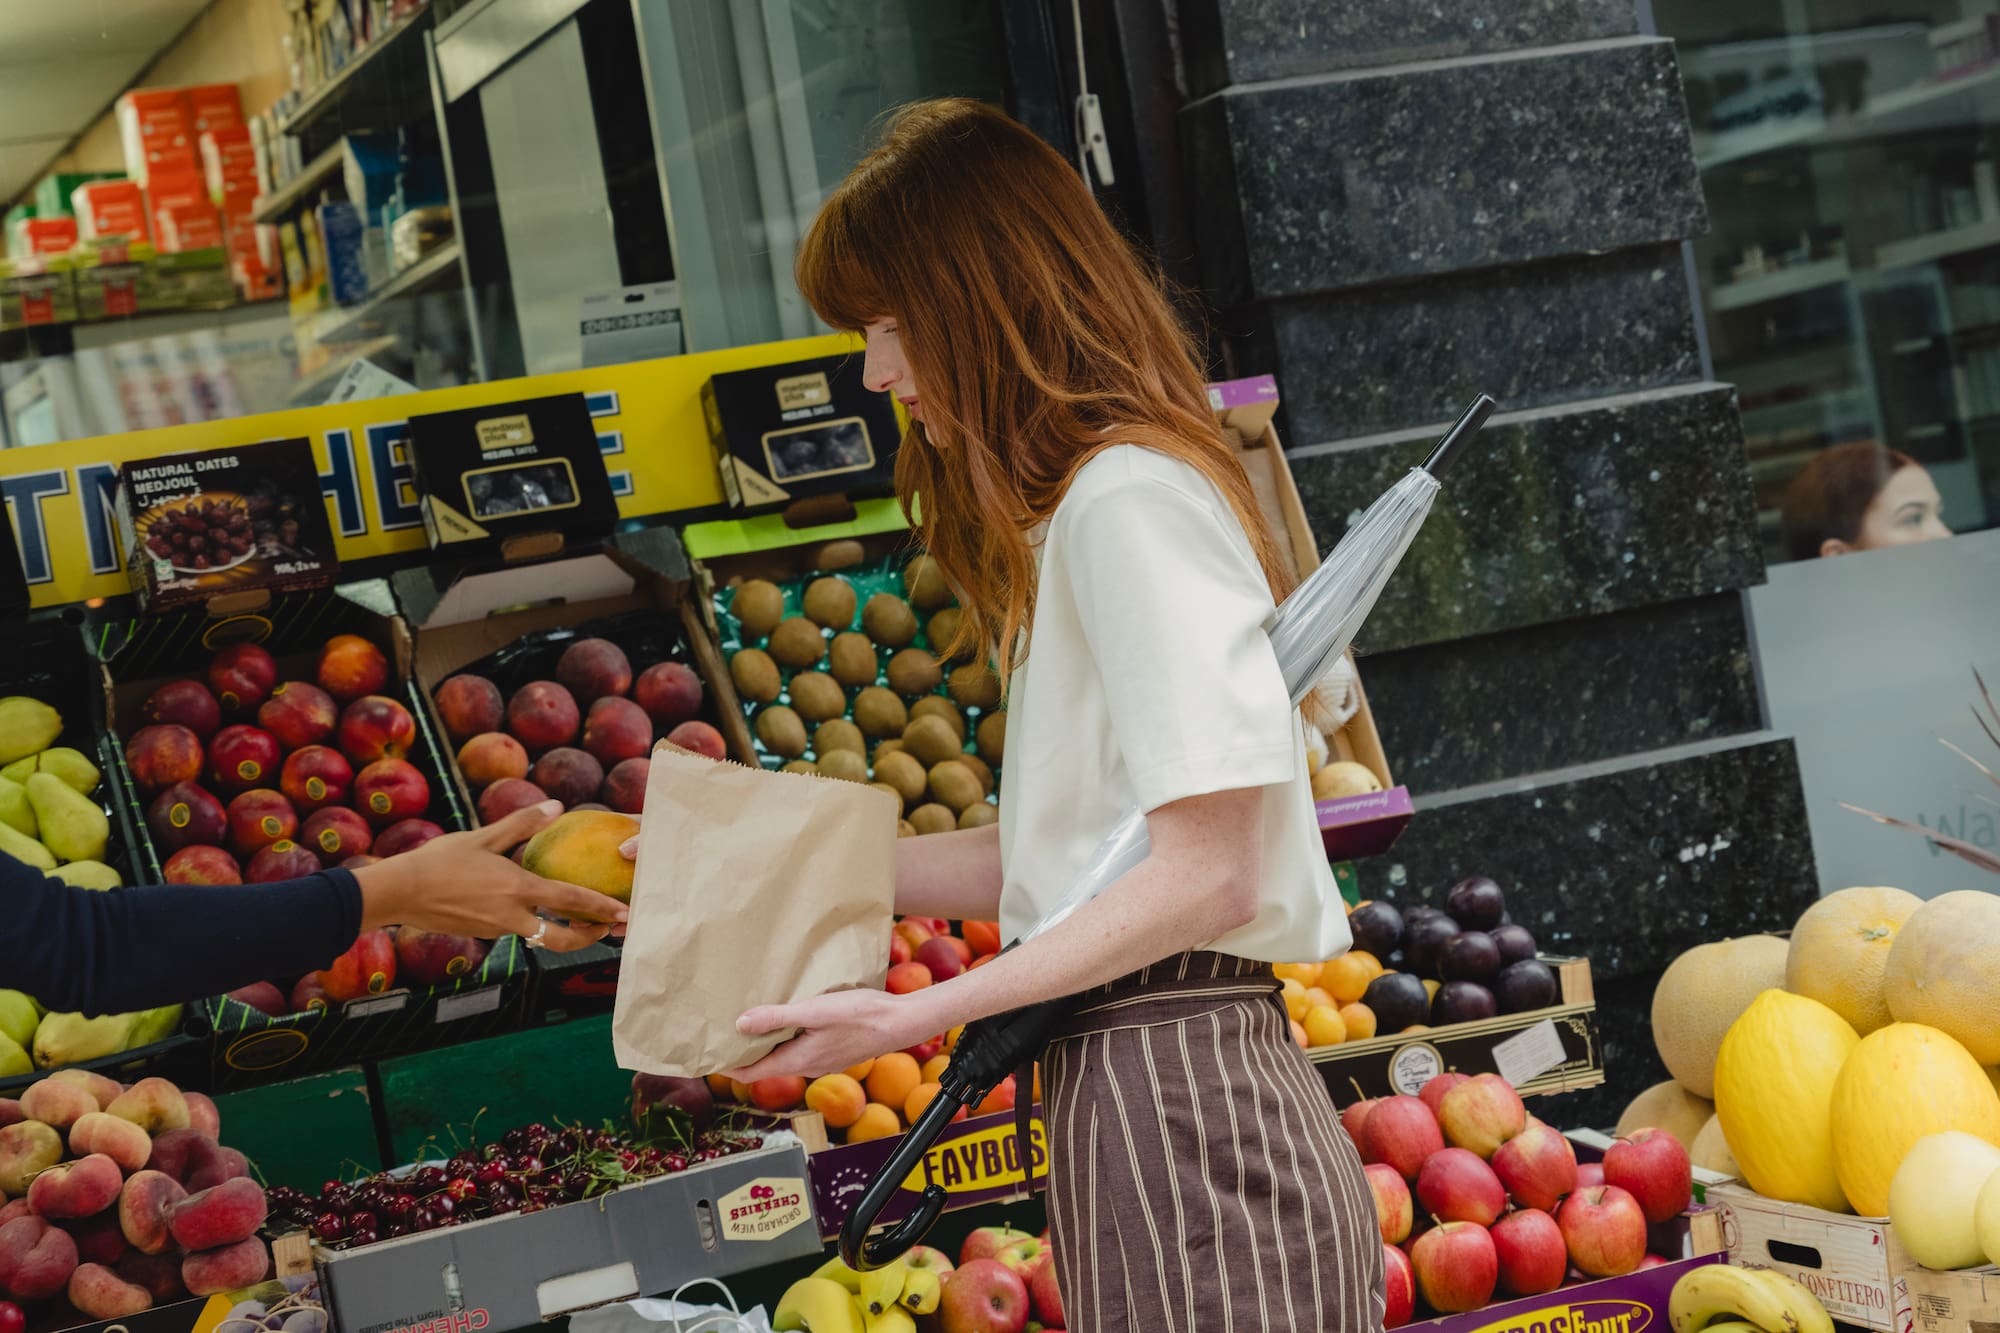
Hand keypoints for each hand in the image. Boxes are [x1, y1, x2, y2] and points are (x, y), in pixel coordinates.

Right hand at [353, 801, 628, 950]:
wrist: (400, 893)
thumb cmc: (440, 860)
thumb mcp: (483, 836)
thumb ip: (522, 824)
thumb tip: (556, 806)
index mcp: (518, 888)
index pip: (571, 900)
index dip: (602, 908)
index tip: (624, 912)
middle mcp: (512, 916)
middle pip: (562, 937)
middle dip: (590, 936)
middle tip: (610, 930)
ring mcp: (497, 929)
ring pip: (540, 936)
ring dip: (564, 932)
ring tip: (583, 924)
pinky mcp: (483, 934)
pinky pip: (517, 931)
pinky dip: (534, 925)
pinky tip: (535, 911)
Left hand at [726, 987, 939, 1081]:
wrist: (901, 1023)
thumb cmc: (861, 1016)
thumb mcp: (814, 1011)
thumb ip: (777, 1018)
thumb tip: (741, 1025)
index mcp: (798, 1060)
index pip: (752, 1073)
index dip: (728, 1067)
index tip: (709, 1057)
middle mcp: (808, 1066)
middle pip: (766, 1066)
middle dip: (744, 1054)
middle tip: (724, 1034)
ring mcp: (822, 1061)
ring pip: (784, 1057)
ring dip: (766, 1045)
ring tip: (751, 1023)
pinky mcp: (834, 1051)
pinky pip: (801, 1049)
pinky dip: (786, 1039)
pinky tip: (789, 1020)